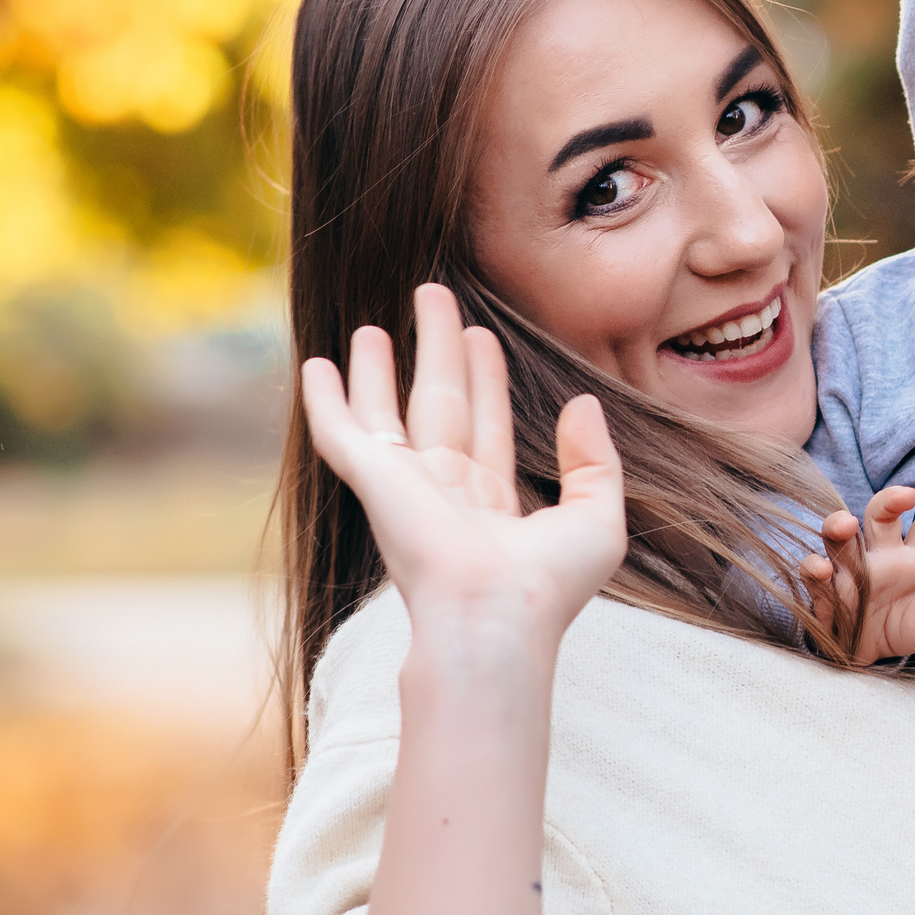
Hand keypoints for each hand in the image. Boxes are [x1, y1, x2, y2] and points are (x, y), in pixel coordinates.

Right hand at [300, 283, 627, 647]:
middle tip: (433, 297)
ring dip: (379, 368)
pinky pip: (340, 431)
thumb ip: (596, 461)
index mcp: (492, 505)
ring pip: (388, 411)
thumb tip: (582, 403)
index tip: (482, 334)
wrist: (495, 617)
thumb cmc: (547, 586)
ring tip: (373, 324)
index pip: (486, 424)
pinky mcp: (373, 481)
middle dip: (436, 351)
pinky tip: (316, 364)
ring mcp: (404, 488)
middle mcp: (444, 493)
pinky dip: (324, 399)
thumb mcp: (598, 519)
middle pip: (438, 403)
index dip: (484, 377)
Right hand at [803, 484, 914, 661]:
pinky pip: (815, 573)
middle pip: (880, 516)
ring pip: (840, 536)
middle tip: (904, 495)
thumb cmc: (900, 626)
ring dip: (838, 526)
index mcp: (914, 557)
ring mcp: (849, 568)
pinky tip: (821, 569)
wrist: (864, 652)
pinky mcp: (824, 589)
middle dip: (889, 501)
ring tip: (846, 524)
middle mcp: (880, 554)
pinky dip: (815, 570)